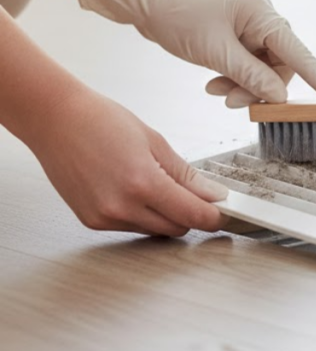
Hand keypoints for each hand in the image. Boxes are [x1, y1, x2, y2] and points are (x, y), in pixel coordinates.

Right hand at [25, 88, 227, 235]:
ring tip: (152, 181)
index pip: (193, 215)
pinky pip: (131, 227)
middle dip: (191, 214)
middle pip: (177, 229)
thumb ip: (186, 175)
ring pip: (155, 230)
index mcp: (143, 183)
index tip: (224, 213)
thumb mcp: (155, 142)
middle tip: (194, 193)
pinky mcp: (92, 222)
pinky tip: (131, 189)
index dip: (215, 217)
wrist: (55, 120)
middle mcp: (121, 207)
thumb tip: (213, 194)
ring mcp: (104, 217)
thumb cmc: (101, 121)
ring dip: (165, 215)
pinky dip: (141, 214)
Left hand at [76, 0, 315, 107]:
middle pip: (281, 67)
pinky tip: (214, 85)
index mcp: (263, 15)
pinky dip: (235, 80)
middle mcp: (264, 20)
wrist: (149, 4)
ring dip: (244, 87)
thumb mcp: (215, 52)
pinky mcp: (242, 39)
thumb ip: (251, 76)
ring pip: (264, 72)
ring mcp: (254, 29)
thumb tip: (280, 98)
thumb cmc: (180, 19)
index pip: (299, 53)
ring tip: (217, 92)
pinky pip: (250, 68)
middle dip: (260, 89)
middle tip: (234, 103)